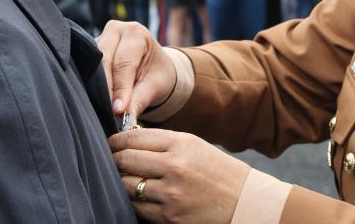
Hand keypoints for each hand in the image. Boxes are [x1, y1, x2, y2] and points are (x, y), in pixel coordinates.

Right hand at [96, 21, 176, 117]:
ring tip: (99, 108)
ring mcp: (100, 37)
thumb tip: (126, 119)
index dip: (120, 88)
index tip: (118, 110)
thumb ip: (140, 100)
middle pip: (104, 61)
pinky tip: (91, 99)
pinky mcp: (89, 49)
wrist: (152, 66)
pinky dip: (89, 83)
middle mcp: (116, 30)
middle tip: (108, 112)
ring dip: (95, 87)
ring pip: (92, 64)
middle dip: (106, 88)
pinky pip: (85, 66)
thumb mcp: (155, 86)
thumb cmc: (157, 74)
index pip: (124, 63)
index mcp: (136, 33)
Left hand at [111, 128, 249, 223]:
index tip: (111, 143)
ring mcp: (171, 193)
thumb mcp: (195, 146)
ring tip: (124, 178)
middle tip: (111, 160)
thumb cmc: (218, 171)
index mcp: (181, 143)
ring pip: (126, 185)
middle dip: (113, 159)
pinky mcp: (169, 217)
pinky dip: (134, 201)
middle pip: (125, 159)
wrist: (243, 202)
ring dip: (121, 181)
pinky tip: (139, 196)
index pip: (134, 137)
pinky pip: (137, 208)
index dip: (116, 140)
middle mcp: (174, 166)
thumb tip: (129, 140)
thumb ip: (164, 142)